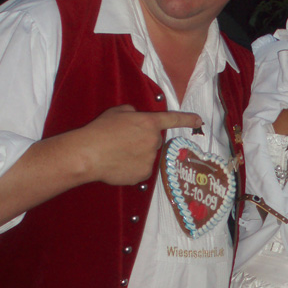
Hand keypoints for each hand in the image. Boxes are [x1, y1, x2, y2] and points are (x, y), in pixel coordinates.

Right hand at [78, 105, 202, 185]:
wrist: (88, 154)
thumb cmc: (100, 131)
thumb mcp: (117, 112)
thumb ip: (133, 113)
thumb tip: (137, 118)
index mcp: (149, 123)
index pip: (172, 119)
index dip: (187, 119)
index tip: (199, 121)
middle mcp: (154, 141)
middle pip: (154, 141)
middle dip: (143, 141)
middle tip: (124, 142)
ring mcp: (150, 160)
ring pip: (148, 156)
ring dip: (137, 155)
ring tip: (117, 154)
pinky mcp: (143, 175)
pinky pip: (142, 170)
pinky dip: (132, 168)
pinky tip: (118, 165)